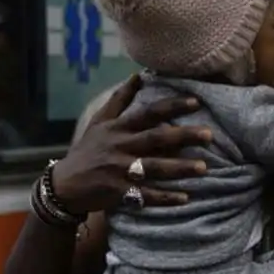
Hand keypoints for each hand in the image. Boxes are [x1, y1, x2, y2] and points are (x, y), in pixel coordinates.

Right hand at [52, 74, 211, 214]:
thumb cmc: (87, 150)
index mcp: (118, 128)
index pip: (148, 113)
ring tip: (204, 168)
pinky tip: (185, 198)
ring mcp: (120, 172)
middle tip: (209, 135)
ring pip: (154, 168)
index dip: (171, 106)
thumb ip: (120, 99)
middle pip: (156, 138)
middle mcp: (121, 147)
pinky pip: (146, 196)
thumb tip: (138, 75)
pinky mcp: (120, 193)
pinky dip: (165, 198)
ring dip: (180, 168)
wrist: (64, 185)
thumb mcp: (99, 122)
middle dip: (184, 136)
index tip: (196, 102)